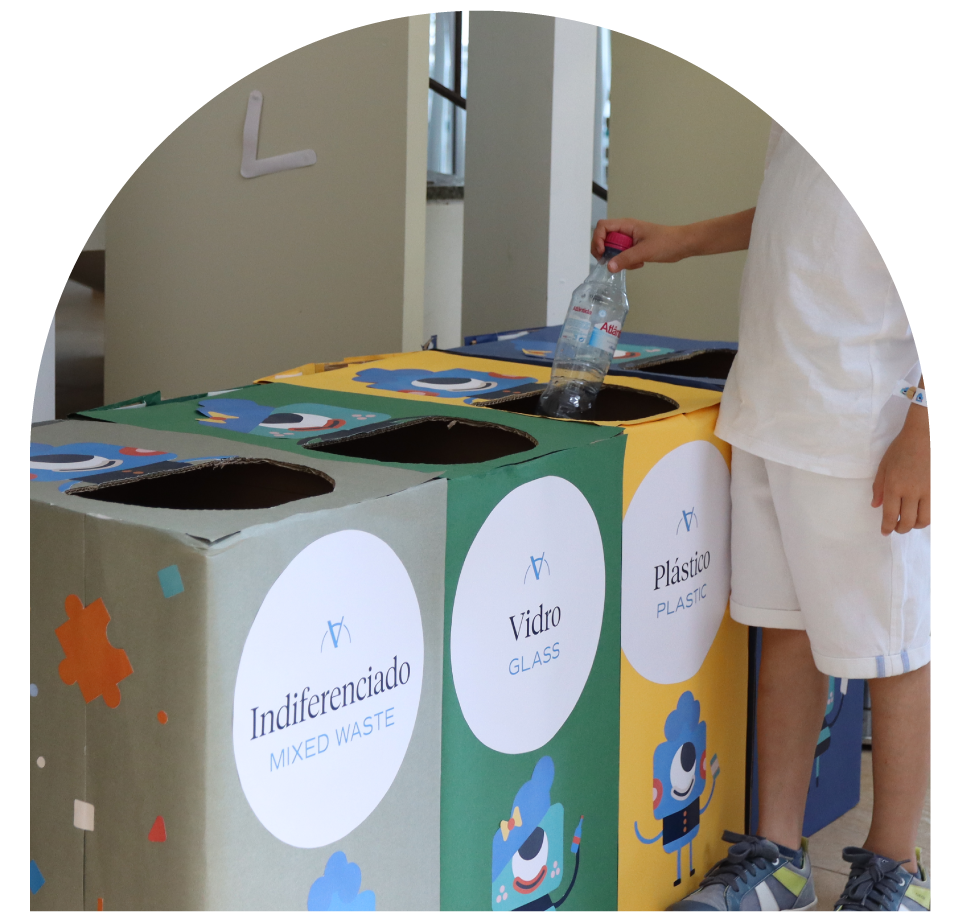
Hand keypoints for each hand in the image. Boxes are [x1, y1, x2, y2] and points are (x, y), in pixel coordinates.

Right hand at [592, 209, 754, 272]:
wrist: (684, 245)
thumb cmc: (667, 243)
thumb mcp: (644, 251)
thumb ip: (625, 259)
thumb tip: (608, 267)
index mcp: (626, 226)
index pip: (602, 227)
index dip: (598, 239)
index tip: (603, 254)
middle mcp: (626, 231)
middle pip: (605, 239)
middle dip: (607, 253)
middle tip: (612, 263)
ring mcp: (630, 240)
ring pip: (614, 250)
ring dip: (619, 260)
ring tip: (633, 263)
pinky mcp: (636, 248)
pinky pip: (623, 256)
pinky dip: (627, 262)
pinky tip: (639, 264)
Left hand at [871, 403, 929, 534]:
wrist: (925, 435)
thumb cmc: (902, 449)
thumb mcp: (884, 466)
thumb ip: (879, 487)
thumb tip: (876, 506)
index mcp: (894, 486)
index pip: (890, 515)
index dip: (887, 527)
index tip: (885, 532)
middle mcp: (912, 491)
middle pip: (908, 521)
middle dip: (901, 529)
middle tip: (897, 528)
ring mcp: (928, 491)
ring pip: (924, 520)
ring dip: (916, 525)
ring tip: (910, 522)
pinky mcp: (937, 489)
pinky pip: (934, 510)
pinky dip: (928, 516)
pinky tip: (922, 514)